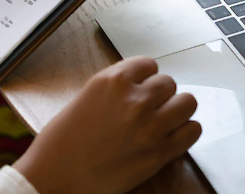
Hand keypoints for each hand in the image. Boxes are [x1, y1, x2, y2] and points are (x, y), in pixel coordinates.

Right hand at [13, 56, 200, 193]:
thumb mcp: (87, 97)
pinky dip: (186, 132)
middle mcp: (134, 100)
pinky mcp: (158, 153)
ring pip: (187, 102)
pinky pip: (193, 130)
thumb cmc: (61, 143)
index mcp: (113, 81)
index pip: (149, 64)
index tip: (141, 87)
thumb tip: (142, 83)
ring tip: (164, 120)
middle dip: (160, 95)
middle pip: (169, 83)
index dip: (145, 78)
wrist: (52, 181)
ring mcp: (149, 127)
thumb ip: (118, 86)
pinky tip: (172, 135)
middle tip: (149, 108)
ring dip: (176, 110)